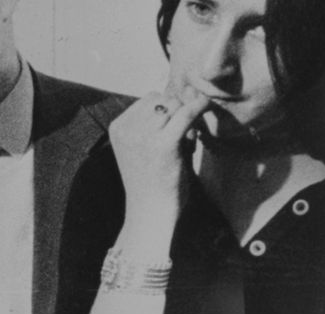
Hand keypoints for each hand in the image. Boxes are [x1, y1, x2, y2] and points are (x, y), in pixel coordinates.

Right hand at [108, 84, 210, 250]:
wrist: (151, 213)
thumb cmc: (152, 180)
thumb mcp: (145, 146)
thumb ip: (158, 120)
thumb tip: (189, 90)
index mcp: (117, 128)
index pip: (148, 99)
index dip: (166, 110)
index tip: (170, 132)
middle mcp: (126, 130)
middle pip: (162, 99)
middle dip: (176, 112)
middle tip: (182, 137)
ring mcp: (143, 137)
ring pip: (175, 105)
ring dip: (186, 117)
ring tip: (186, 142)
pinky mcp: (163, 145)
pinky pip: (187, 113)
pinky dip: (200, 107)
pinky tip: (207, 106)